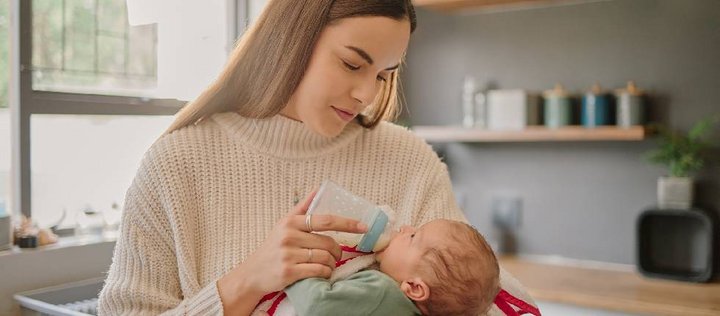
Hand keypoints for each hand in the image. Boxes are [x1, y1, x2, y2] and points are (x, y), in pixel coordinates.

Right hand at [218, 190, 367, 312]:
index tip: (363, 226)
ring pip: (325, 258)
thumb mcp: (283, 225)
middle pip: (328, 242)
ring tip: (327, 265)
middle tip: (336, 255)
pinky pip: (319, 271)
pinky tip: (322, 273)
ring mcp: (288, 254)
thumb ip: (302, 208)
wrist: (253, 273)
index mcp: (291, 221)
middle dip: (337, 251)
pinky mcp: (289, 271)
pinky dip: (325, 273)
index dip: (347, 223)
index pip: (325, 220)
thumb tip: (318, 188)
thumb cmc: (273, 248)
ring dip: (332, 264)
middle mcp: (289, 235)